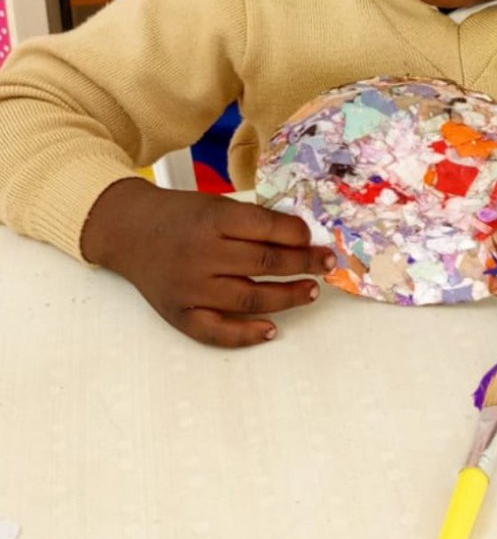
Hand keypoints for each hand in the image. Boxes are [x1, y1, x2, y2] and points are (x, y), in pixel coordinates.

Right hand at [80, 177, 334, 346]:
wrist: (128, 231)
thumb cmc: (180, 215)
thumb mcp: (215, 204)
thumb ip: (251, 221)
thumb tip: (300, 237)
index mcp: (212, 219)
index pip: (266, 228)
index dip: (297, 234)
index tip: (315, 238)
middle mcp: (201, 254)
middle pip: (264, 264)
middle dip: (303, 264)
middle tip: (326, 263)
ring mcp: (190, 288)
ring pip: (250, 299)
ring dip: (287, 297)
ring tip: (311, 291)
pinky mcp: (179, 314)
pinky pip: (217, 332)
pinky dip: (247, 334)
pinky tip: (272, 330)